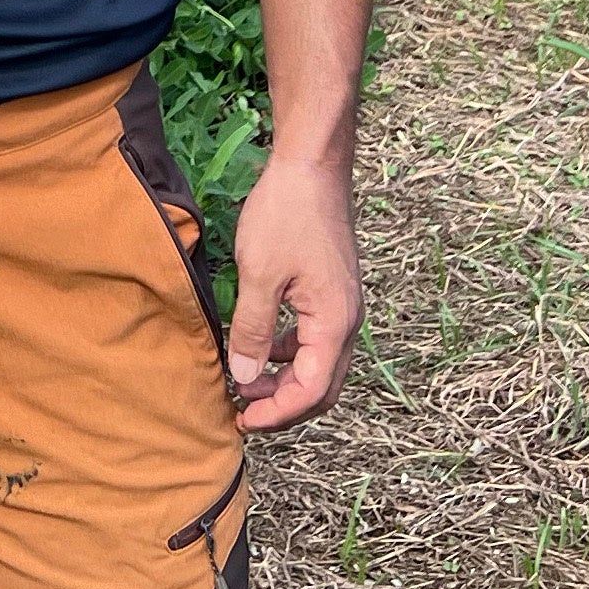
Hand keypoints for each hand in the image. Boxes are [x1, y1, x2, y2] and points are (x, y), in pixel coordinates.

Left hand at [224, 153, 361, 433]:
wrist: (312, 169)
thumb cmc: (286, 216)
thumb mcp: (259, 274)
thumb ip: (253, 330)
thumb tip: (245, 379)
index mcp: (334, 323)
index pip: (311, 391)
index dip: (277, 413)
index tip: (242, 419)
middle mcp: (347, 321)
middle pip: (323, 387)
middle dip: (284, 406)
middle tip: (243, 413)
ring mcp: (343, 306)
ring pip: (320, 365)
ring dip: (287, 381)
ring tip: (247, 385)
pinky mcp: (332, 292)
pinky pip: (315, 339)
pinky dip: (291, 354)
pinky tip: (263, 348)